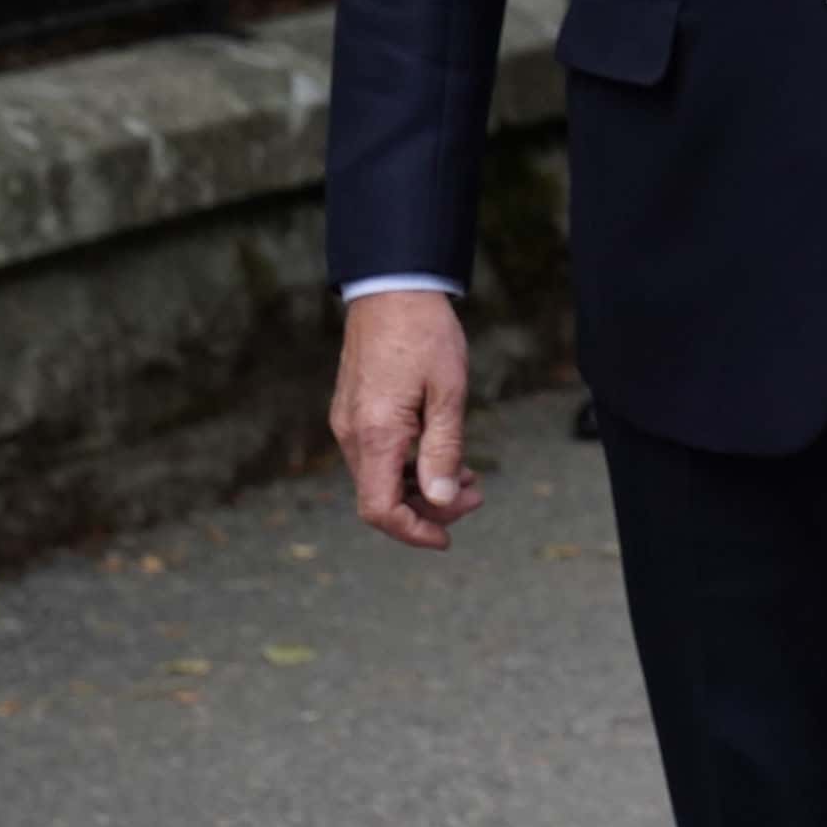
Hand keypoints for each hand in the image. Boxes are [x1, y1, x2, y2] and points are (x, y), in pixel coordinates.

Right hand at [330, 292, 483, 550]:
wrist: (391, 288)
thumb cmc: (424, 335)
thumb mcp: (448, 392)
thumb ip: (443, 449)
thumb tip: (441, 499)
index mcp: (374, 435)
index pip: (379, 510)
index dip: (412, 532)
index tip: (447, 538)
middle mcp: (352, 435)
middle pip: (381, 498)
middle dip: (429, 508)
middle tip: (477, 494)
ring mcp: (349, 423)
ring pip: (380, 478)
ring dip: (421, 487)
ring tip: (469, 477)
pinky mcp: (355, 412)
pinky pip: (378, 455)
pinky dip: (409, 465)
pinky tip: (443, 454)